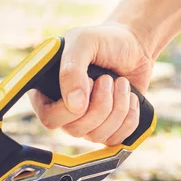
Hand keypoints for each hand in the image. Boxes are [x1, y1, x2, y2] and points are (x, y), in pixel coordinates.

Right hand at [29, 24, 153, 145]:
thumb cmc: (104, 41)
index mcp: (47, 92)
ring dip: (117, 107)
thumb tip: (75, 107)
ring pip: (97, 136)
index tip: (90, 80)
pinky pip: (115, 140)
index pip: (49, 118)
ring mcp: (85, 123)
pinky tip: (130, 97)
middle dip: (100, 104)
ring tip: (121, 83)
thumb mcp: (83, 42)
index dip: (71, 106)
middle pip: (75, 130)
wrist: (134, 45)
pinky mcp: (107, 129)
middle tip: (108, 79)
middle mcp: (63, 112)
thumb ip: (72, 70)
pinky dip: (129, 118)